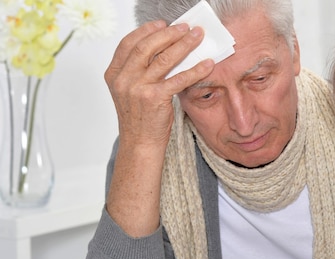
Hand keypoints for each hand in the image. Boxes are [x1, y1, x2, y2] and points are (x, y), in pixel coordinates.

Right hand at [105, 20, 214, 147]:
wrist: (140, 144)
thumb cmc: (140, 119)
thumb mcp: (132, 91)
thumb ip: (139, 71)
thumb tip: (165, 50)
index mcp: (114, 74)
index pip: (128, 43)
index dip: (146, 31)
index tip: (162, 24)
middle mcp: (123, 79)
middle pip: (147, 46)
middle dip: (169, 33)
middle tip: (185, 28)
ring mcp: (138, 88)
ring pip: (164, 59)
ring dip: (184, 44)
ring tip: (197, 37)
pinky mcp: (155, 98)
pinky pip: (179, 79)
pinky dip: (195, 70)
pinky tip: (207, 64)